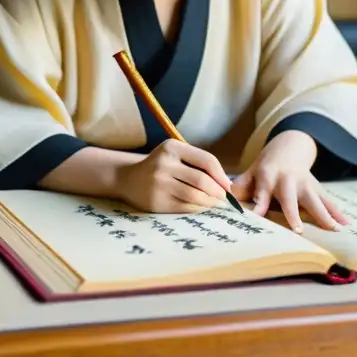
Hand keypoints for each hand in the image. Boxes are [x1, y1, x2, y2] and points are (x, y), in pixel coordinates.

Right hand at [117, 140, 232, 213]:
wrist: (128, 179)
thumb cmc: (161, 166)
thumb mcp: (176, 155)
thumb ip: (198, 164)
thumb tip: (227, 185)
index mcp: (172, 148)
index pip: (207, 160)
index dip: (221, 175)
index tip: (228, 186)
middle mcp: (164, 164)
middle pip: (202, 181)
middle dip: (218, 192)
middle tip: (224, 199)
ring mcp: (159, 183)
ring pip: (195, 196)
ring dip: (210, 202)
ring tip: (215, 204)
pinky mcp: (157, 201)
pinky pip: (185, 207)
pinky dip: (198, 209)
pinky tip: (200, 207)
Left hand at [231, 131, 347, 231]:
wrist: (290, 146)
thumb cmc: (266, 165)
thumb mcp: (251, 171)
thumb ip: (240, 186)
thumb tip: (224, 199)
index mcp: (268, 175)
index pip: (262, 193)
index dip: (259, 206)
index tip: (257, 219)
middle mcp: (287, 180)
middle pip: (290, 198)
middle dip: (294, 213)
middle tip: (298, 231)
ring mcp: (304, 184)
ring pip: (315, 199)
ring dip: (324, 214)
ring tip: (334, 229)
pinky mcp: (316, 188)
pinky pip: (328, 201)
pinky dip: (338, 213)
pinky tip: (347, 226)